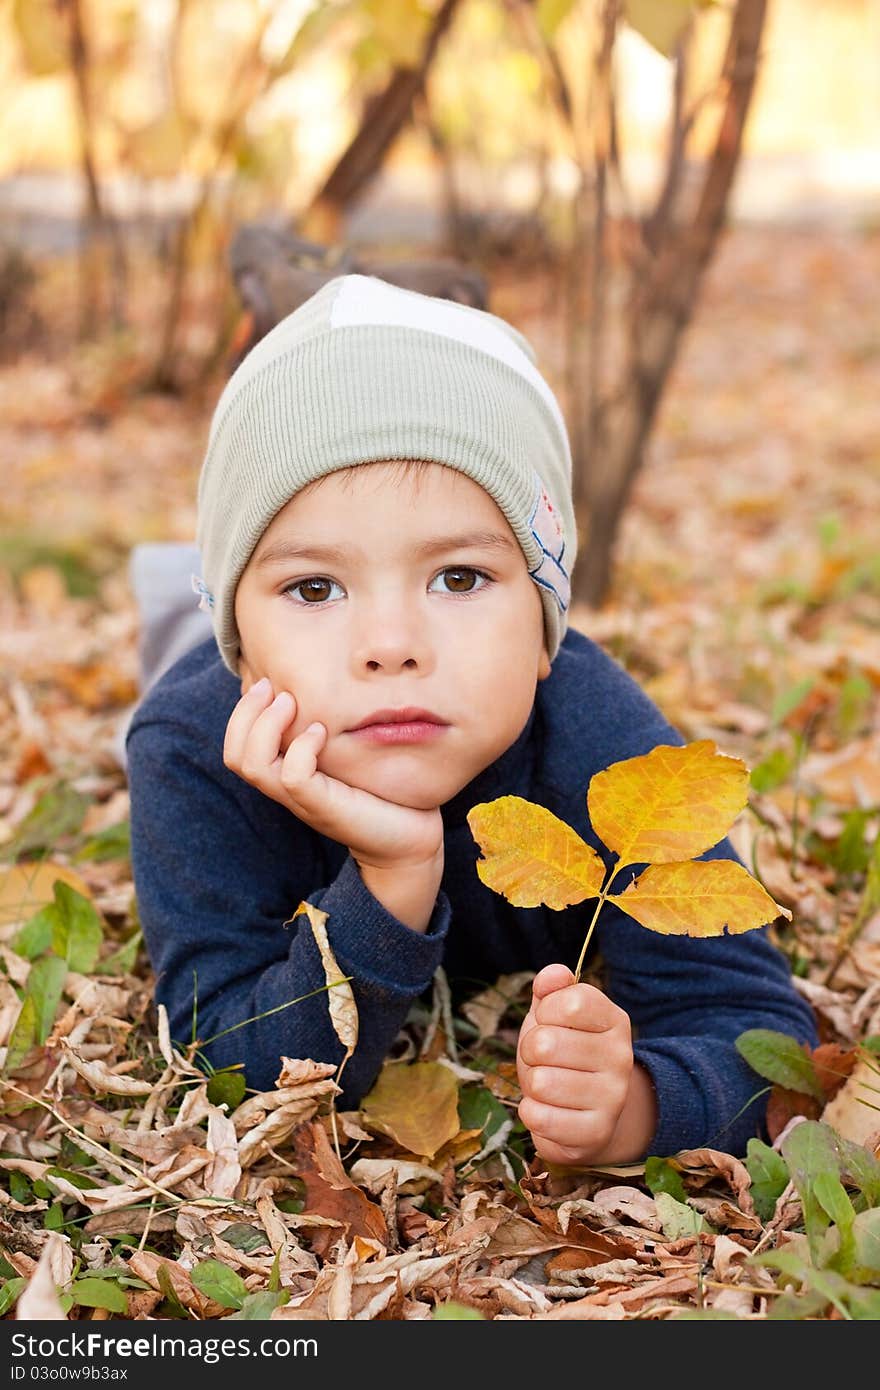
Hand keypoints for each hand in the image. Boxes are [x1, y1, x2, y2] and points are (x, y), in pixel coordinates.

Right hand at [223, 679, 444, 872]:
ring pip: (254, 766)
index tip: (268, 683)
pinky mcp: (325, 808)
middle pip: (236, 756)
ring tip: (292, 703)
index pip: (236, 748)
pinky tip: (322, 731)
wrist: (408, 841)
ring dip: (267, 726)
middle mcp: (286, 789)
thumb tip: (326, 686)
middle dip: (246, 713)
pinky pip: (294, 777)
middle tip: (275, 689)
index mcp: (285, 775)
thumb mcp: (347, 754)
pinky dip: (302, 748)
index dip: (242, 713)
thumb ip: (330, 730)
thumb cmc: (380, 791)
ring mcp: (303, 801)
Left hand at [516, 964, 652, 1166]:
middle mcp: (621, 1057)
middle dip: (530, 1051)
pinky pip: (539, 1117)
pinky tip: (549, 1111)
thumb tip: (554, 974)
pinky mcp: (596, 1133)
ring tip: (549, 1086)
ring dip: (532, 1085)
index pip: (568, 1002)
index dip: (545, 1012)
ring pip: (540, 1081)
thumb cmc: (563, 1055)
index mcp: (614, 1020)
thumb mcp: (554, 1016)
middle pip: (545, 1043)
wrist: (587, 1113)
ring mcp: (613, 1097)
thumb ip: (552, 989)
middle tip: (544, 1060)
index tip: (549, 1023)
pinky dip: (532, 1113)